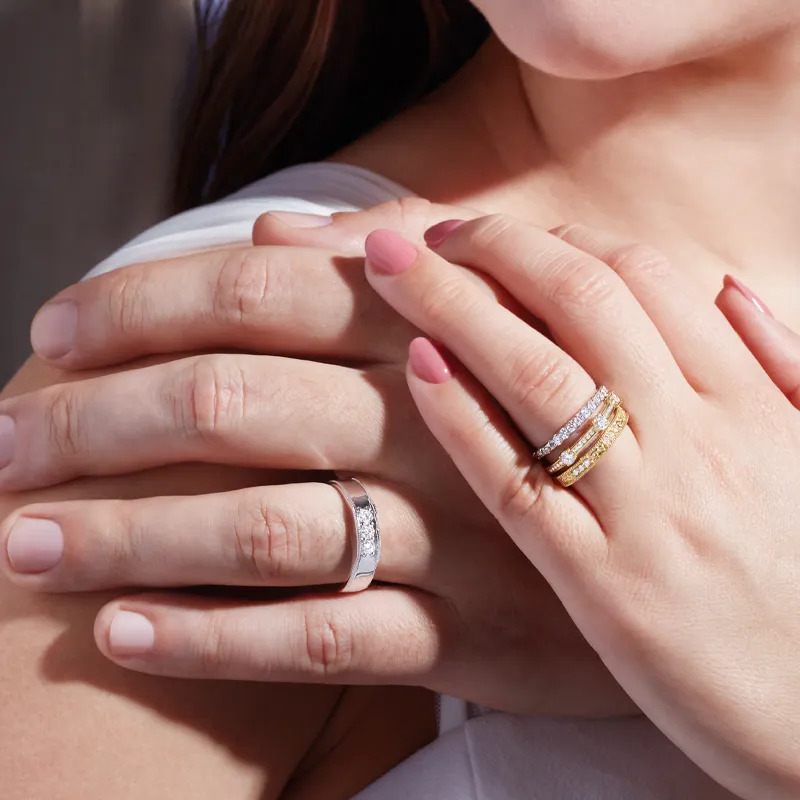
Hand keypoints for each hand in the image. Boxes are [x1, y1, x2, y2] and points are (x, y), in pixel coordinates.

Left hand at [0, 200, 633, 717]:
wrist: (683, 523)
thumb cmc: (565, 402)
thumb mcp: (505, 307)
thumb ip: (392, 260)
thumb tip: (276, 223)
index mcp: (429, 327)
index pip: (254, 291)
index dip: (138, 306)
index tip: (52, 334)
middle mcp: (430, 420)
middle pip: (227, 406)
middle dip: (92, 424)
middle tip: (6, 449)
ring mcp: (452, 532)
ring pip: (257, 529)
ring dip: (123, 536)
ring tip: (24, 545)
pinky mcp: (471, 635)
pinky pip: (321, 641)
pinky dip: (209, 637)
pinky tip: (121, 633)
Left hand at [360, 218, 799, 798]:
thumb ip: (783, 363)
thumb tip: (727, 285)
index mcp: (750, 402)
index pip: (644, 277)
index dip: (561, 241)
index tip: (503, 236)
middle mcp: (696, 440)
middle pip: (580, 305)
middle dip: (494, 249)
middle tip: (427, 234)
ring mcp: (644, 512)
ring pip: (539, 379)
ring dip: (456, 309)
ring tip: (391, 272)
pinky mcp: (601, 589)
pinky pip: (517, 485)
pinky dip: (462, 418)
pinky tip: (417, 370)